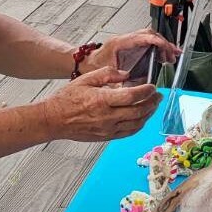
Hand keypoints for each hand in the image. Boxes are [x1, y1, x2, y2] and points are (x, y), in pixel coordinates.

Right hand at [42, 68, 161, 141]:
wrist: (54, 120)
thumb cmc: (66, 100)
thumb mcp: (85, 79)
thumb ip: (107, 74)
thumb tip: (125, 74)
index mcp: (102, 100)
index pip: (132, 96)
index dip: (146, 91)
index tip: (152, 86)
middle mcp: (107, 117)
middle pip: (138, 111)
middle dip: (152, 102)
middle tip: (158, 96)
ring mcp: (108, 129)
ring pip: (136, 124)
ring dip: (148, 114)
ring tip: (153, 106)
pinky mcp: (106, 137)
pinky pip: (129, 133)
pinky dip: (139, 125)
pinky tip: (142, 118)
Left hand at [82, 28, 180, 74]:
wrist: (84, 63)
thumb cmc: (92, 66)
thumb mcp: (107, 75)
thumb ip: (120, 81)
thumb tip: (135, 87)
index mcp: (120, 43)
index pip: (145, 37)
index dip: (159, 42)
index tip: (168, 50)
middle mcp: (125, 39)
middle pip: (150, 34)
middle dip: (164, 44)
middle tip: (173, 55)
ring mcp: (128, 41)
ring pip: (150, 37)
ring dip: (162, 46)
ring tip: (170, 57)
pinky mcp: (129, 46)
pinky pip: (146, 42)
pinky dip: (157, 48)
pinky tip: (162, 57)